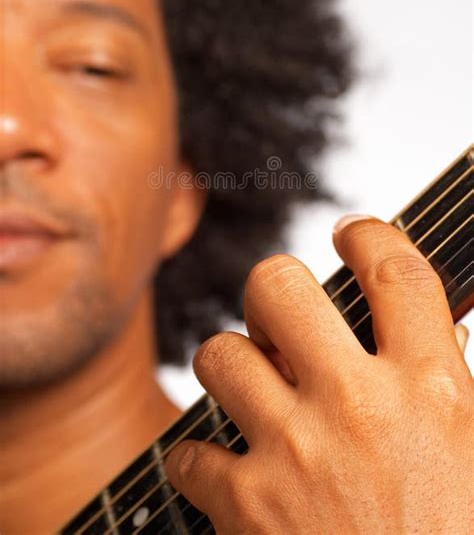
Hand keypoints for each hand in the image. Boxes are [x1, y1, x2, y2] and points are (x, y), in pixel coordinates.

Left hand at [165, 216, 473, 533]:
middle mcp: (358, 407)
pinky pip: (192, 450)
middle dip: (276, 287)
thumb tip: (438, 329)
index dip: (369, 234)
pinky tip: (229, 471)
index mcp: (433, 389)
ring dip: (234, 365)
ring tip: (255, 389)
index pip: (395, 270)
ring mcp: (294, 454)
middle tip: (283, 311)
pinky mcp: (245, 510)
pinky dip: (203, 457)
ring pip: (221, 353)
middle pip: (281, 285)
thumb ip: (454, 381)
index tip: (352, 232)